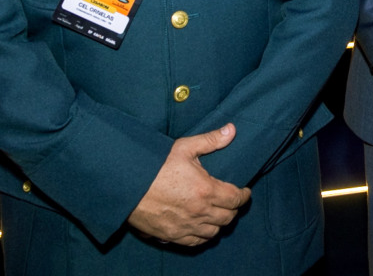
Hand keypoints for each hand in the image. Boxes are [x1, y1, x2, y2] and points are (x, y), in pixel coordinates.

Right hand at [127, 123, 252, 245]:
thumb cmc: (155, 165)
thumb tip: (232, 130)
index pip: (236, 198)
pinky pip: (195, 242)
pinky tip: (202, 227)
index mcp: (206, 190)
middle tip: (232, 202)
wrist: (126, 184)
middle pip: (228, 217)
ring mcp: (186, 226)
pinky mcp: (172, 235)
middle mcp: (199, 212)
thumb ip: (210, 140)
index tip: (245, 192)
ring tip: (218, 213)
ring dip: (219, 223)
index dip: (244, 196)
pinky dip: (203, 236)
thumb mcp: (184, 147)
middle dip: (234, 209)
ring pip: (213, 232)